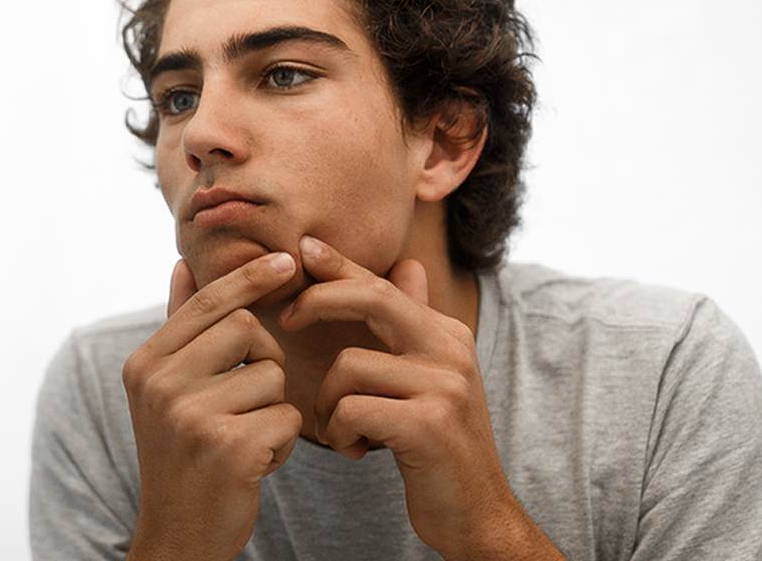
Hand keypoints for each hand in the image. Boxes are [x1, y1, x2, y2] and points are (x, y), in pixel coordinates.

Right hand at [120, 252, 302, 560]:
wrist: (178, 536)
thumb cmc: (181, 456)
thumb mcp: (165, 391)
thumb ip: (178, 328)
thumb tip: (183, 263)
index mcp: (145, 365)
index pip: (208, 302)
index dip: (250, 278)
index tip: (288, 261)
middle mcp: (161, 385)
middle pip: (246, 329)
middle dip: (264, 359)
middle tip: (249, 398)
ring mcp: (192, 416)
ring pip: (272, 376)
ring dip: (272, 408)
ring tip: (246, 438)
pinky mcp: (228, 447)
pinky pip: (285, 416)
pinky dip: (281, 442)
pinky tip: (255, 464)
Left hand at [278, 236, 563, 560]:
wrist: (475, 512)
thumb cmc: (437, 446)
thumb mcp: (430, 379)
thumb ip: (414, 324)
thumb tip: (408, 264)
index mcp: (446, 334)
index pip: (382, 284)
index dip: (339, 263)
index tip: (302, 247)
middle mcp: (450, 350)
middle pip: (370, 298)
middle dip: (318, 301)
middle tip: (286, 321)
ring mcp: (443, 385)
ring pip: (348, 367)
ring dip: (328, 404)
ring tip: (341, 431)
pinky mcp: (428, 424)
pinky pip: (351, 409)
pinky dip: (340, 433)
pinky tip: (355, 450)